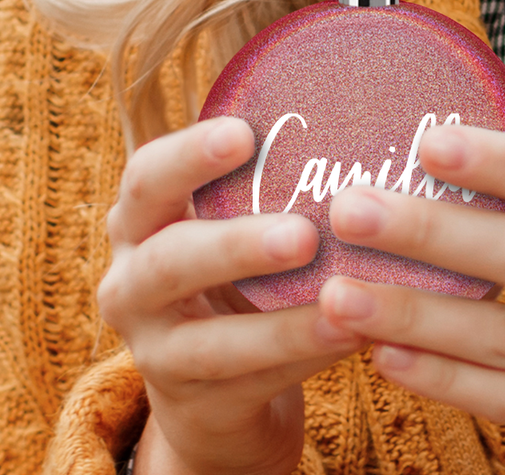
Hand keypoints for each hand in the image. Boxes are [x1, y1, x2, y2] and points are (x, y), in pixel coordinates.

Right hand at [98, 117, 364, 474]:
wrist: (216, 386)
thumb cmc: (240, 270)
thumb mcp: (236, 219)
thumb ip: (273, 174)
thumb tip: (370, 100)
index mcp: (143, 222)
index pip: (147, 178)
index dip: (189, 154)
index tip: (245, 132)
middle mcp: (133, 283)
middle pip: (170, 261)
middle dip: (236, 245)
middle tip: (304, 233)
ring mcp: (158, 352)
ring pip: (211, 341)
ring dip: (282, 321)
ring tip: (342, 296)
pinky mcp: (194, 404)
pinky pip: (252, 382)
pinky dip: (305, 355)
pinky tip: (356, 334)